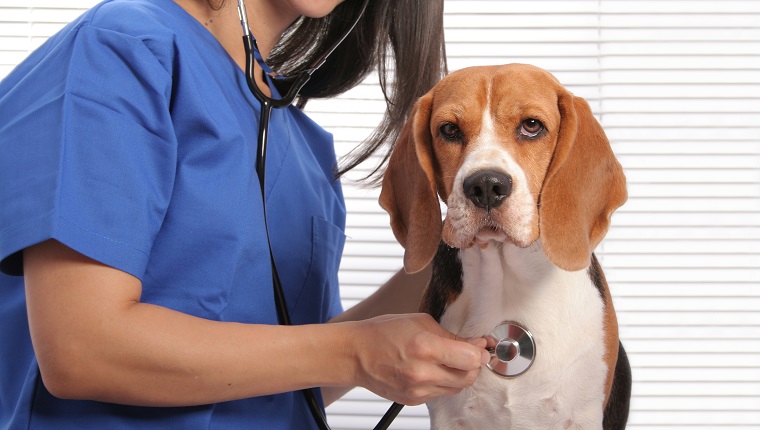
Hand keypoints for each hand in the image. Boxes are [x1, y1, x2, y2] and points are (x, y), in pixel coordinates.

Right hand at [348, 313, 488, 405]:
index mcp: (425, 347)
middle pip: (468, 377)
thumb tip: (475, 344)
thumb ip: (450, 335)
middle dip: (473, 364)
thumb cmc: (383, 332)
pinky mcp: (413, 400)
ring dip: (460, 374)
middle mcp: (422, 372)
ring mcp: (417, 390)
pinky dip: (443, 382)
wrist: (355, 354)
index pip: (470, 359)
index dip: (480, 352)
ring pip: (457, 388)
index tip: (482, 346)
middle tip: (469, 353)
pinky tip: (432, 369)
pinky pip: (440, 394)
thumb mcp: (419, 322)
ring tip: (448, 360)